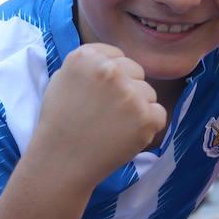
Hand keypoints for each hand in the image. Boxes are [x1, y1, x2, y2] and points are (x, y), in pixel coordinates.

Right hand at [30, 44, 166, 187]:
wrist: (61, 161)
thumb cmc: (59, 122)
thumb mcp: (63, 79)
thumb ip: (89, 64)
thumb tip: (114, 61)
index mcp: (87, 57)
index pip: (117, 56)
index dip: (112, 77)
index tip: (100, 94)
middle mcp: (110, 70)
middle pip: (136, 72)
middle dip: (126, 89)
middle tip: (106, 112)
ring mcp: (130, 94)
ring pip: (149, 93)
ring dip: (138, 107)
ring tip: (114, 125)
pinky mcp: (146, 118)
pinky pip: (158, 114)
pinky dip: (148, 126)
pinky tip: (126, 134)